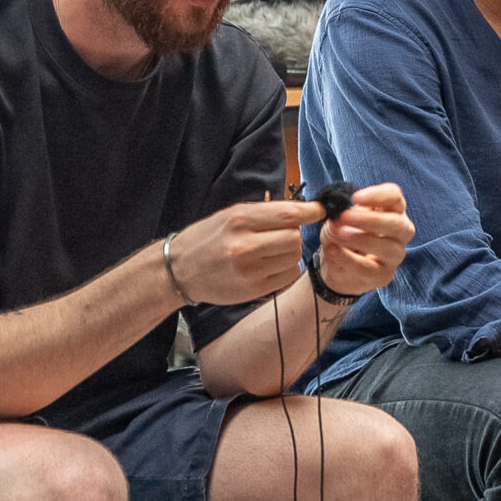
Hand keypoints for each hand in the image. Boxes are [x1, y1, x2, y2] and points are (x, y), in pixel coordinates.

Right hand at [171, 198, 329, 303]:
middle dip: (295, 234)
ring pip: (293, 257)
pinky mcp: (253, 290)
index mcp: (239, 219)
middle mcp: (245, 245)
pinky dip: (286, 269)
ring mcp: (249, 270)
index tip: (320, 210)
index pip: (288, 214)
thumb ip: (265, 213)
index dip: (311, 211)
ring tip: (272, 250)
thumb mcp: (230, 215)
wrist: (180, 269)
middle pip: (294, 237)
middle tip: (282, 234)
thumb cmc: (208, 238)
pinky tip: (271, 265)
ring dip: (291, 252)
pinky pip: (287, 276)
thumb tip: (303, 211)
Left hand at [314, 182, 415, 295]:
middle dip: (371, 220)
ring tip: (338, 235)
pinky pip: (370, 269)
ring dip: (360, 240)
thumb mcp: (339, 218)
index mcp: (392, 210)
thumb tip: (341, 216)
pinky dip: (349, 259)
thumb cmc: (344, 232)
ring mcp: (395, 255)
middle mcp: (400, 232)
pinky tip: (333, 251)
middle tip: (345, 217)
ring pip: (388, 248)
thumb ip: (342, 214)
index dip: (378, 195)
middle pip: (397, 224)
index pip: (395, 197)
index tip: (355, 198)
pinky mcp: (384, 275)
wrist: (336, 263)